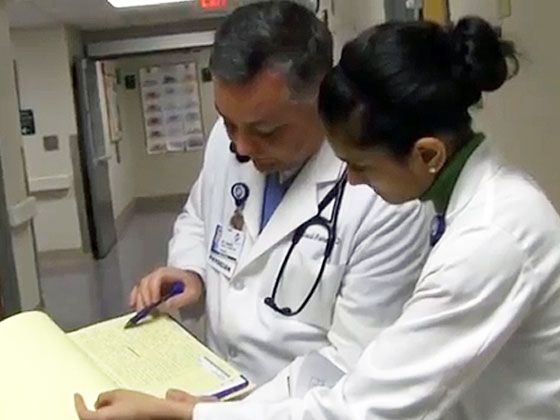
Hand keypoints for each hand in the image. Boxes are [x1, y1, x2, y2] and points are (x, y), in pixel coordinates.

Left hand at [74, 390, 195, 419]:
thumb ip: (104, 396)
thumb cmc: (142, 407)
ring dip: (102, 411)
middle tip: (94, 400)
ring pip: (101, 418)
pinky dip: (111, 414)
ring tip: (114, 402)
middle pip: (90, 417)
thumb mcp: (120, 393)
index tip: (77, 395)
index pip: (81, 411)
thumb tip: (99, 400)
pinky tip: (120, 408)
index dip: (78, 402)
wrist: (158, 414)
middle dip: (91, 407)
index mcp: (100, 417)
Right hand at [130, 267, 203, 311]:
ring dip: (138, 299)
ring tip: (141, 311)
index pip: (156, 278)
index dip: (153, 290)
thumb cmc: (193, 286)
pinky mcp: (150, 286)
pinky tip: (133, 305)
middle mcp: (158, 274)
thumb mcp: (193, 293)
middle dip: (144, 297)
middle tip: (147, 310)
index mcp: (169, 273)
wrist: (193, 282)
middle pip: (146, 283)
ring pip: (140, 286)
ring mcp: (153, 280)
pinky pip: (139, 289)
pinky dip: (135, 297)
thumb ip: (181, 299)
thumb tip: (167, 304)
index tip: (155, 302)